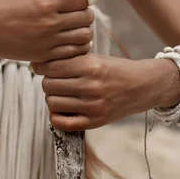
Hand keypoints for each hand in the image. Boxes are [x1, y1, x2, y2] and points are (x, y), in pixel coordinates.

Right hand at [0, 0, 93, 62]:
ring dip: (82, 31)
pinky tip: (67, 41)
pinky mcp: (43, 56)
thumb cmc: (1, 7)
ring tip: (74, 28)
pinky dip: (74, 47)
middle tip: (78, 13)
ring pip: (84, 37)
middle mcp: (50, 23)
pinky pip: (72, 53)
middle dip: (85, 14)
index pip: (81, 0)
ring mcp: (48, 42)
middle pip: (86, 18)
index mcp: (45, 4)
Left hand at [32, 55, 179, 130]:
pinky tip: (61, 106)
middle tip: (52, 78)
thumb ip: (68, 59)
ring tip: (59, 91)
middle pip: (49, 85)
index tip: (40, 65)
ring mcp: (94, 107)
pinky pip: (63, 123)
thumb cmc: (114, 68)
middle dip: (47, 80)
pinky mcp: (95, 122)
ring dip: (51, 96)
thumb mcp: (94, 57)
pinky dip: (56, 115)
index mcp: (91, 66)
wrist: (142, 86)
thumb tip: (37, 65)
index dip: (42, 65)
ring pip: (52, 102)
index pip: (52, 67)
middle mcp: (92, 87)